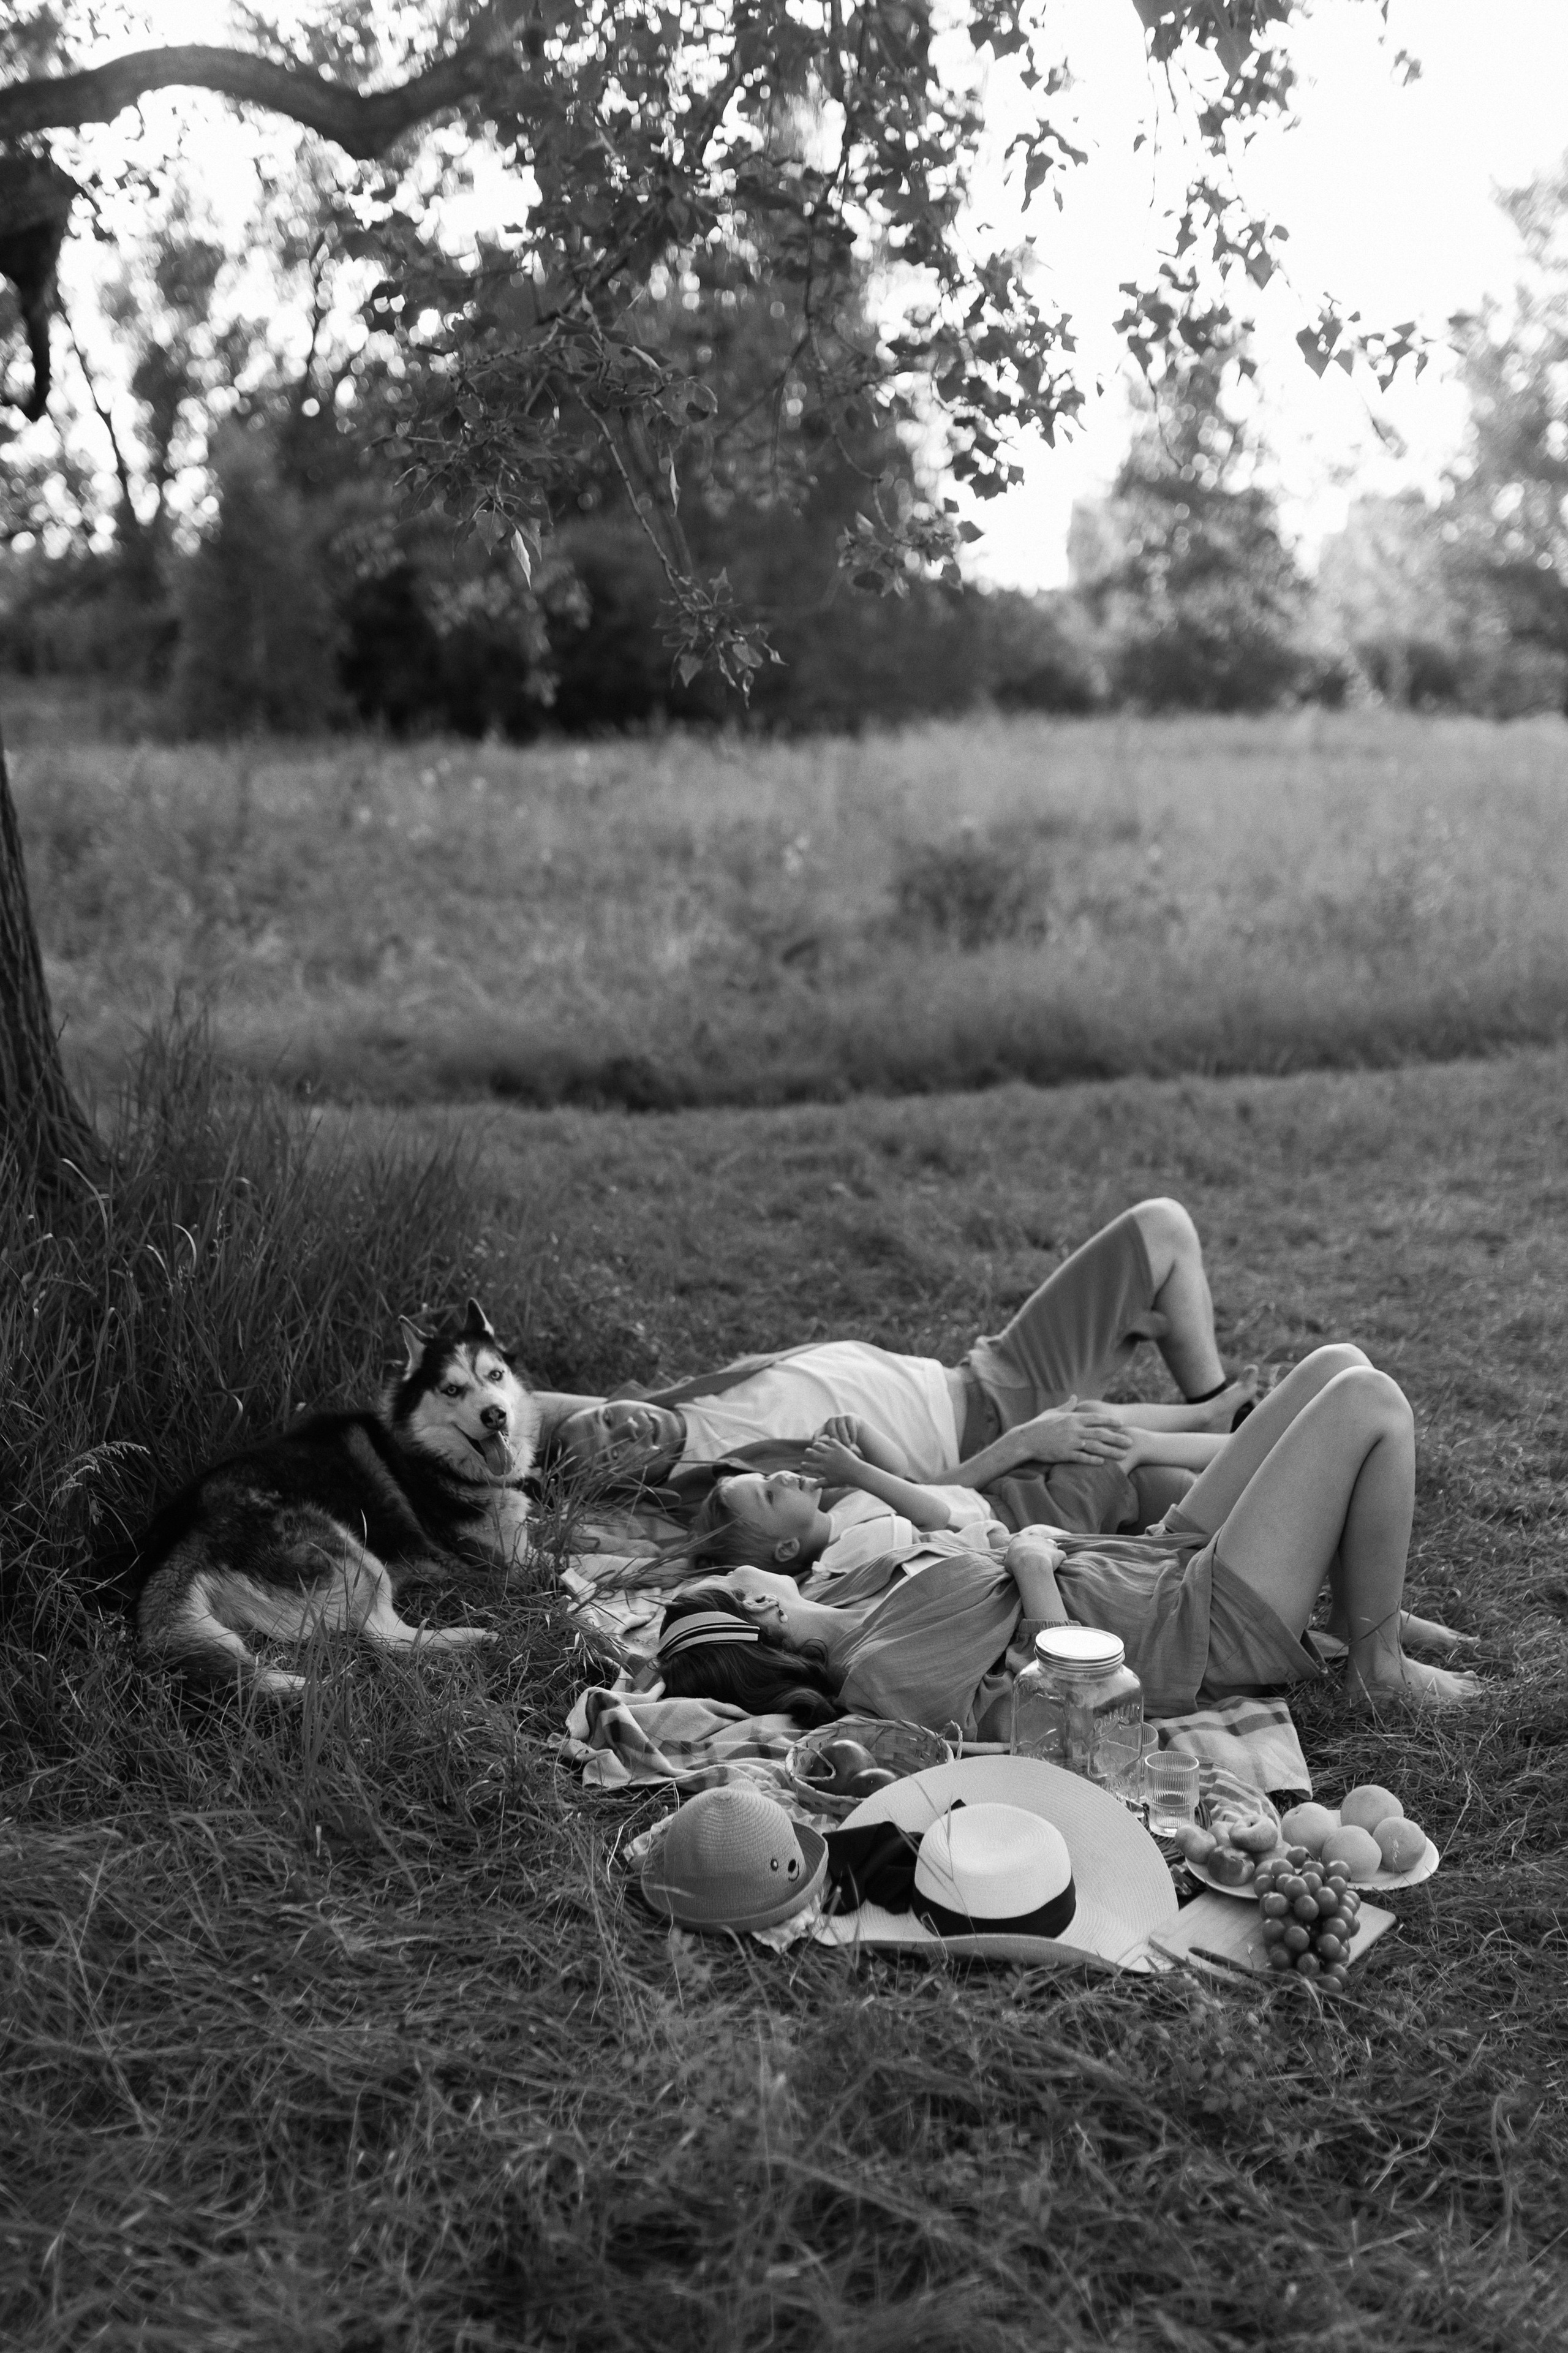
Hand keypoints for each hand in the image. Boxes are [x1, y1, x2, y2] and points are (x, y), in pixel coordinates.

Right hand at [802, 1431, 861, 1483]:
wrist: (857, 1472)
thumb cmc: (844, 1479)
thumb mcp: (831, 1482)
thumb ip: (820, 1483)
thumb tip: (811, 1488)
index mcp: (822, 1469)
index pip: (807, 1466)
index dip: (803, 1465)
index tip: (803, 1464)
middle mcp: (825, 1459)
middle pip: (810, 1452)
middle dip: (807, 1452)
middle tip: (808, 1452)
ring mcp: (831, 1452)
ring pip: (818, 1444)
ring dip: (816, 1445)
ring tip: (817, 1446)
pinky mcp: (838, 1447)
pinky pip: (830, 1440)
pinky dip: (829, 1441)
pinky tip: (829, 1443)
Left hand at [817, 1415, 866, 1449]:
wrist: (855, 1424)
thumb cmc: (842, 1435)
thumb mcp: (834, 1440)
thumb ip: (827, 1445)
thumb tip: (820, 1456)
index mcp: (825, 1427)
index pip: (818, 1432)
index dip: (816, 1437)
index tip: (817, 1444)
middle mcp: (831, 1420)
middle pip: (832, 1432)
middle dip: (837, 1441)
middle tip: (842, 1449)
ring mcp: (840, 1417)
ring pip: (842, 1430)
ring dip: (845, 1440)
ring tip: (848, 1447)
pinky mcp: (849, 1417)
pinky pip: (850, 1428)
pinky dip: (852, 1436)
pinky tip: (853, 1442)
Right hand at [1006, 1531, 1064, 1575]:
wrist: (1030, 1566)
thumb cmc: (1016, 1564)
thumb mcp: (1006, 1562)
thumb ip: (1010, 1559)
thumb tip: (1010, 1561)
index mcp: (1020, 1538)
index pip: (1023, 1536)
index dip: (1024, 1544)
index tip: (1024, 1552)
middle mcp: (1035, 1537)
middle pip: (1039, 1537)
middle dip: (1039, 1544)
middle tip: (1037, 1555)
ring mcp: (1047, 1543)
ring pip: (1052, 1543)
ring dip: (1051, 1550)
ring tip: (1049, 1561)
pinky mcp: (1057, 1552)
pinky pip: (1061, 1555)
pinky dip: (1060, 1559)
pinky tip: (1058, 1566)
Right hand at [1008, 1396, 1131, 1465]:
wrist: (1025, 1439)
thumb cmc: (1038, 1425)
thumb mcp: (1053, 1412)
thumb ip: (1066, 1406)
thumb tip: (1074, 1397)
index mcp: (1072, 1418)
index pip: (1096, 1418)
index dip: (1110, 1421)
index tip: (1122, 1424)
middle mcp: (1074, 1429)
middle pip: (1100, 1433)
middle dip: (1117, 1437)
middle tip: (1130, 1441)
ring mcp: (1070, 1442)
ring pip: (1095, 1446)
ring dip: (1111, 1451)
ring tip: (1123, 1455)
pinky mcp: (1064, 1454)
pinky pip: (1082, 1457)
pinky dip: (1093, 1459)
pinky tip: (1104, 1463)